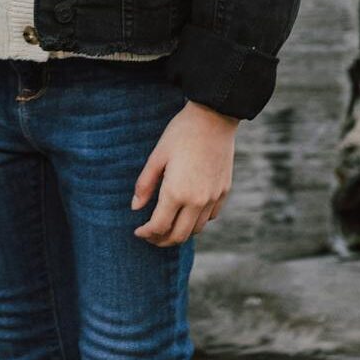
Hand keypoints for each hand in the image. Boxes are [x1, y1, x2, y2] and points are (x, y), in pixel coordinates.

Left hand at [131, 101, 237, 246]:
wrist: (214, 119)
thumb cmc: (180, 134)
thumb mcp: (156, 157)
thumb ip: (145, 184)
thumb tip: (135, 207)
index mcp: (176, 192)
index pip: (159, 226)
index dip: (146, 233)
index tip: (138, 231)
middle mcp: (197, 200)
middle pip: (179, 235)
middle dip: (161, 240)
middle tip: (150, 236)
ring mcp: (213, 197)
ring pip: (196, 229)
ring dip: (180, 233)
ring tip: (167, 226)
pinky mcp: (224, 191)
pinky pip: (210, 217)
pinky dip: (196, 221)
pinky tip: (186, 213)